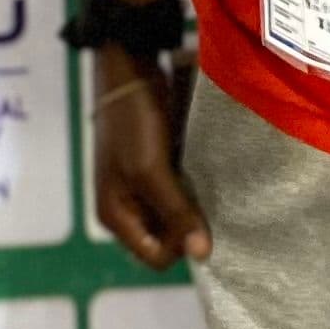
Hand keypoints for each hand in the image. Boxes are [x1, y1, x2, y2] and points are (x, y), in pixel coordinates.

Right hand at [93, 46, 210, 271]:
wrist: (130, 71)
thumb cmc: (134, 124)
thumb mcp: (152, 171)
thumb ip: (176, 212)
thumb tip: (202, 256)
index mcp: (116, 217)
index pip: (156, 257)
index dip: (180, 244)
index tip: (202, 218)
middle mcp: (127, 208)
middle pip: (165, 238)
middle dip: (188, 224)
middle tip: (212, 200)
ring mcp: (140, 187)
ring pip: (175, 214)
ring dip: (194, 204)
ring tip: (213, 185)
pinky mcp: (155, 167)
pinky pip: (178, 191)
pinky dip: (192, 185)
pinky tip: (207, 171)